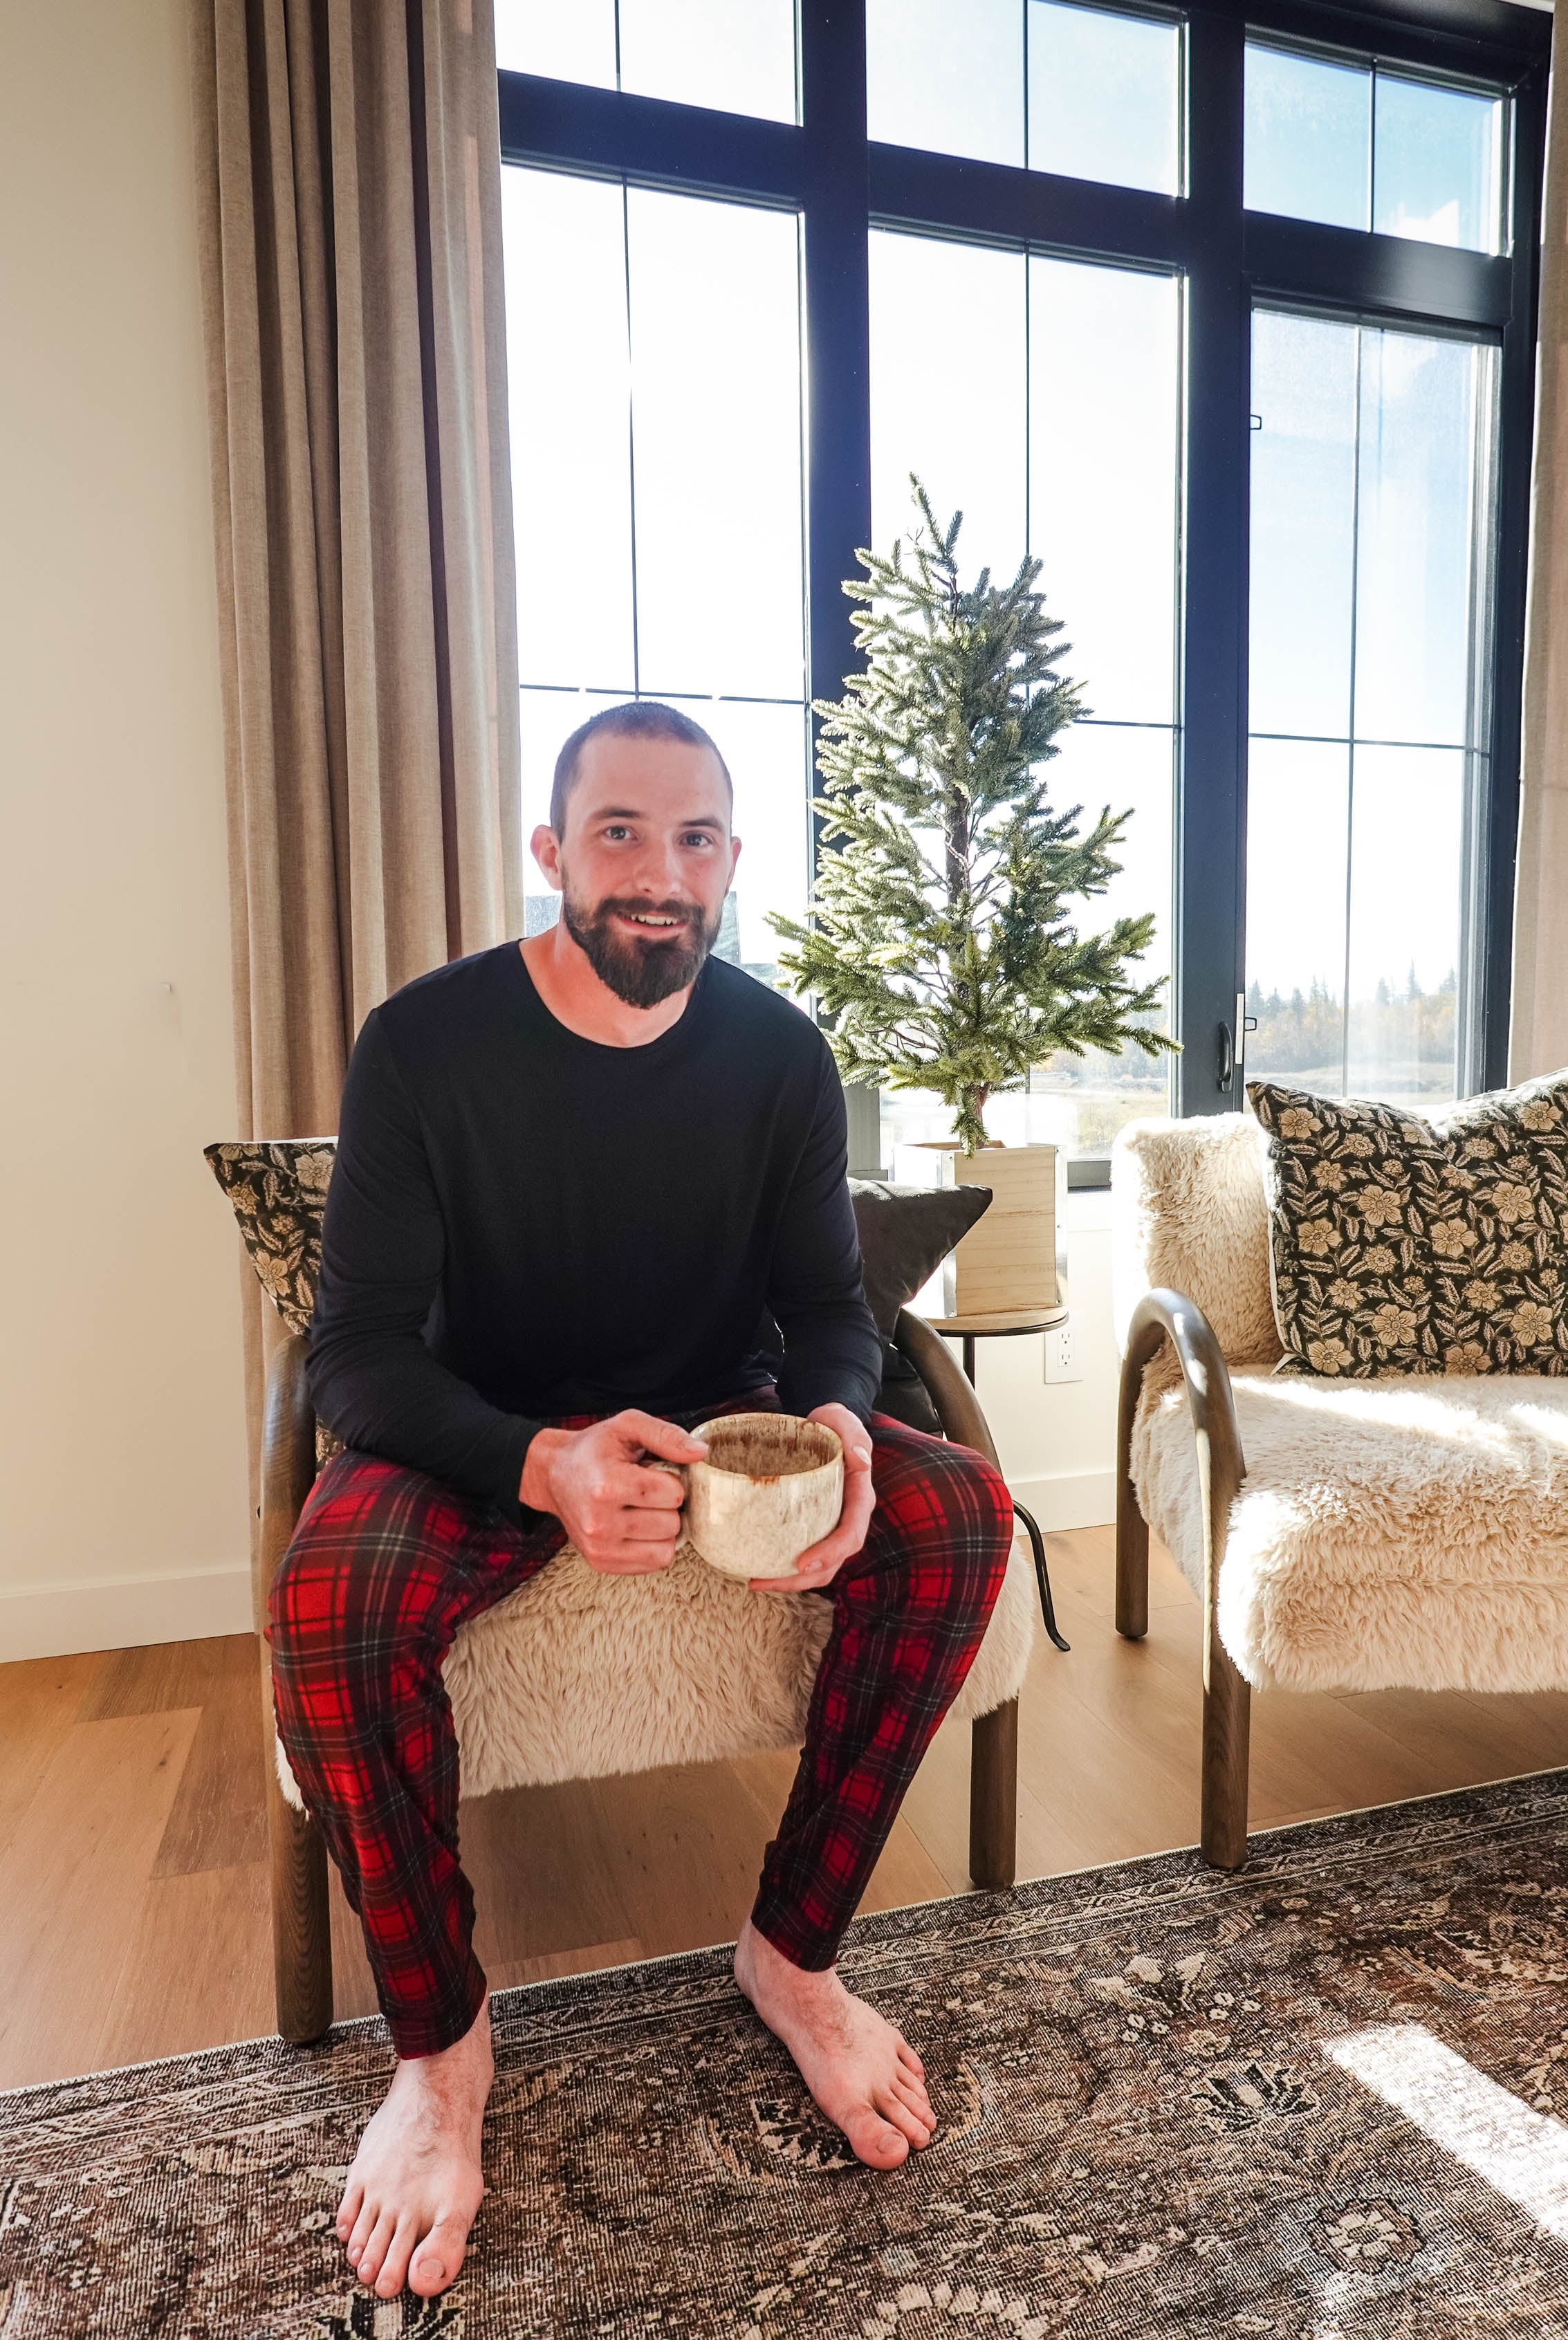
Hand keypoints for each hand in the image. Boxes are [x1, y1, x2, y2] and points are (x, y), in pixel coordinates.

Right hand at [520, 1410, 707, 1575]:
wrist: (554, 1474)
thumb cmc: (595, 1449)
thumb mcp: (628, 1426)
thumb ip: (666, 1435)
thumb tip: (701, 1453)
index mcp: (607, 1485)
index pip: (673, 1494)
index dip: (671, 1480)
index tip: (654, 1472)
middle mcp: (599, 1522)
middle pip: (671, 1523)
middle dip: (668, 1506)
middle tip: (647, 1492)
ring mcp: (598, 1547)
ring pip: (665, 1550)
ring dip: (663, 1529)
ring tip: (643, 1509)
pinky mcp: (600, 1563)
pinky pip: (652, 1564)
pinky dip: (653, 1546)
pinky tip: (637, 1527)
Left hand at [750, 1402, 874, 1594]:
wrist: (822, 1425)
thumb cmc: (833, 1424)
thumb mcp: (844, 1421)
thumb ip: (854, 1435)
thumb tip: (861, 1460)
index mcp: (860, 1498)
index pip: (851, 1534)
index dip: (831, 1553)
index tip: (803, 1564)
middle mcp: (848, 1518)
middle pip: (833, 1561)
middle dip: (802, 1579)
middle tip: (765, 1581)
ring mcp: (830, 1524)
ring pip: (818, 1566)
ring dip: (789, 1581)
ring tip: (756, 1582)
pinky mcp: (813, 1525)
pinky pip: (802, 1551)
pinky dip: (783, 1566)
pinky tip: (757, 1566)